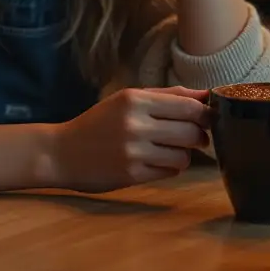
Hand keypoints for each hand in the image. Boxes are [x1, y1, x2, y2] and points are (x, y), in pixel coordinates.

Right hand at [47, 87, 209, 192]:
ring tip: (171, 150)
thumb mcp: (127, 99)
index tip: (207, 117)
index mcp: (135, 100)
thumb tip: (205, 95)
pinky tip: (157, 161)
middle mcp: (135, 124)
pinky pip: (169, 172)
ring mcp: (133, 152)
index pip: (189, 107)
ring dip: (184, 155)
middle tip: (195, 136)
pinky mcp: (132, 175)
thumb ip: (167, 95)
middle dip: (200, 136)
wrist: (62, 152)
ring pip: (184, 156)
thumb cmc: (98, 123)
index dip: (206, 114)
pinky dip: (170, 167)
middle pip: (192, 132)